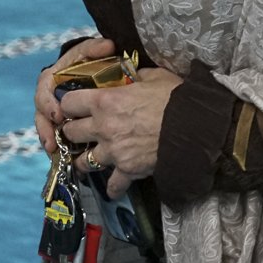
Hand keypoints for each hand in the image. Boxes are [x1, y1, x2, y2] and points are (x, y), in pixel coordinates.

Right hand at [34, 36, 115, 155]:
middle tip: (53, 141)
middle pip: (41, 113)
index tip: (57, 115)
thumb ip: (95, 48)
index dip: (48, 103)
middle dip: (45, 128)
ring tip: (54, 152)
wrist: (96, 69)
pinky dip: (57, 146)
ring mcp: (54, 110)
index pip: (44, 89)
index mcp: (53, 77)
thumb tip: (108, 46)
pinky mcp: (61, 123)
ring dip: (48, 139)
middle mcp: (50, 95)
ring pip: (46, 127)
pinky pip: (55, 135)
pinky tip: (61, 157)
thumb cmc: (90, 59)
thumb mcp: (91, 51)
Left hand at [54, 68, 180, 198]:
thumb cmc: (174, 97)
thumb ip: (135, 76)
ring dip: (85, 160)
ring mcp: (113, 151)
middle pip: (70, 133)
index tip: (74, 106)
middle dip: (73, 131)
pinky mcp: (127, 170)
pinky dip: (113, 187)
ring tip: (89, 159)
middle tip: (81, 131)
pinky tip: (114, 188)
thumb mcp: (153, 76)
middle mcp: (102, 127)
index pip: (68, 103)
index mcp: (104, 101)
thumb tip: (132, 74)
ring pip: (83, 161)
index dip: (69, 104)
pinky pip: (113, 185)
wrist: (194, 127)